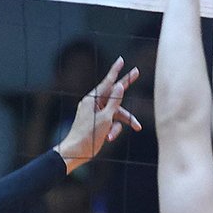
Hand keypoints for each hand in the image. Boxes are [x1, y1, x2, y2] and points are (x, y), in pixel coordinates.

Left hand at [54, 57, 142, 172]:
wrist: (75, 152)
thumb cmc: (88, 135)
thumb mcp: (105, 118)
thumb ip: (115, 102)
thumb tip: (120, 86)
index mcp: (93, 99)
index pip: (108, 82)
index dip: (116, 70)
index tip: (121, 60)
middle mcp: (94, 104)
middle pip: (115, 96)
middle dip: (126, 91)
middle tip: (137, 72)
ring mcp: (96, 113)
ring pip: (116, 114)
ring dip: (118, 125)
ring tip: (111, 136)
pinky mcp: (99, 123)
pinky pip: (112, 123)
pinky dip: (112, 130)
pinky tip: (108, 139)